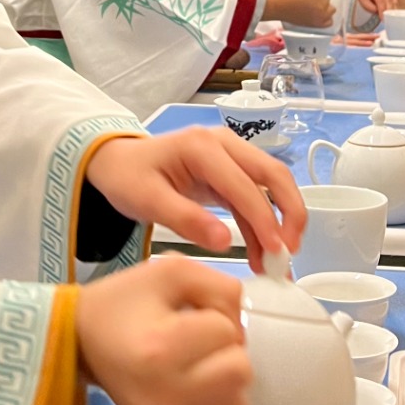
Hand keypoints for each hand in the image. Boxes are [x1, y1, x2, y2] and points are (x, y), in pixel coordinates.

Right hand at [76, 258, 250, 404]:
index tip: (185, 316)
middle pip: (241, 372)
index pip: (227, 331)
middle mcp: (165, 397)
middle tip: (196, 342)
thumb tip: (244, 320)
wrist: (78, 343)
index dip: (213, 316)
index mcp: (160, 349)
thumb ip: (219, 285)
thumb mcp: (169, 271)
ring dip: (224, 380)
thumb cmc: (123, 304)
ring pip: (238, 404)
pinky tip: (189, 390)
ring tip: (193, 366)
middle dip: (226, 350)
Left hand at [86, 129, 305, 267]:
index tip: (277, 253)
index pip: (246, 185)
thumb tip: (224, 241)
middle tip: (290, 252)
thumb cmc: (127, 176)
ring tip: (277, 261)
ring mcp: (229, 155)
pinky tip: (261, 252)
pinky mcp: (229, 171)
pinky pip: (255, 196)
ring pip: (271, 184)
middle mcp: (223, 144)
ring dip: (281, 220)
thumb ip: (185, 219)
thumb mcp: (146, 200)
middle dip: (290, 213)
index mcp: (202, 147)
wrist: (114, 162)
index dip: (265, 220)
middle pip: (273, 174)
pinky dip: (262, 223)